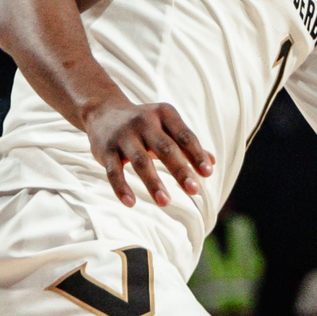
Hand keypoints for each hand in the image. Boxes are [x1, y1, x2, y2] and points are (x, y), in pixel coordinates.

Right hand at [83, 98, 213, 206]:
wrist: (103, 112)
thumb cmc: (146, 124)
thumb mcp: (167, 127)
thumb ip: (188, 145)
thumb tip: (213, 162)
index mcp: (164, 114)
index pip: (185, 136)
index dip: (196, 155)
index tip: (208, 173)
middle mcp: (144, 122)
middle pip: (165, 148)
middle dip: (180, 170)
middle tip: (194, 190)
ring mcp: (123, 136)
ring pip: (140, 161)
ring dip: (153, 183)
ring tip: (165, 202)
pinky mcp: (105, 150)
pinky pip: (113, 171)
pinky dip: (121, 188)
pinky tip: (130, 204)